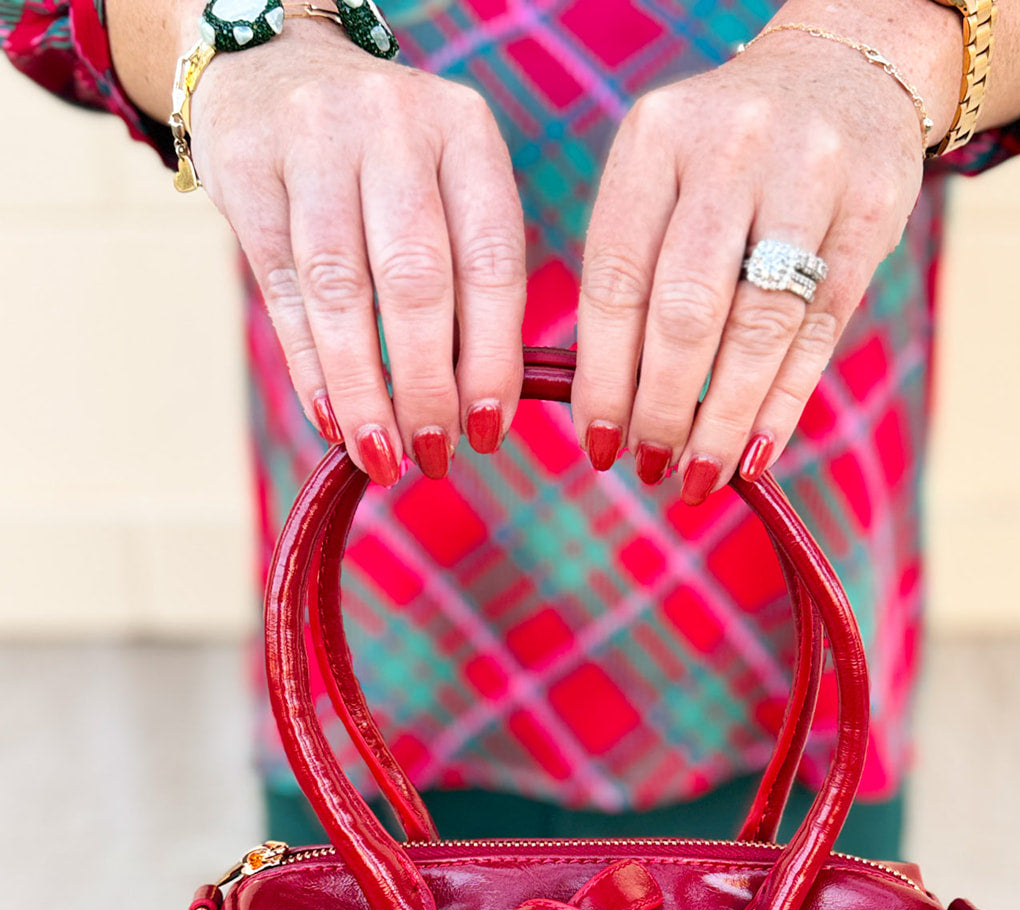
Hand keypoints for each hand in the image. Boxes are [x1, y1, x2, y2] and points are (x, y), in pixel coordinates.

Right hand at [189, 23, 525, 480]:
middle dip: (427, 384)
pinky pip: (283, 289)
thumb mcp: (443, 185)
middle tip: (434, 457)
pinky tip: (331, 417)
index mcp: (465, 132)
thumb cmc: (382, 160)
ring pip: (342, 291)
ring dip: (364, 390)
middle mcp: (392, 126)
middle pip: (415, 279)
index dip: (492, 358)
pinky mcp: (247, 170)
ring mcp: (313, 141)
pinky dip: (309, 364)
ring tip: (380, 455)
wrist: (269, 62)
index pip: (491, 261)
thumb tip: (479, 411)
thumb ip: (466, 277)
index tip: (491, 431)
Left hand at [572, 7, 959, 502]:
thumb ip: (635, 271)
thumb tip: (607, 408)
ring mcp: (808, 176)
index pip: (616, 278)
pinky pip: (819, 332)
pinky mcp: (869, 214)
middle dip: (663, 406)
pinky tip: (756, 453)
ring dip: (724, 420)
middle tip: (650, 467)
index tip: (598, 442)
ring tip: (700, 475)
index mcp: (655, 138)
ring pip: (758, 328)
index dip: (603, 374)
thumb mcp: (665, 176)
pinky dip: (782, 404)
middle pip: (686, 309)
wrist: (846, 70)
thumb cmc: (728, 156)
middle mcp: (730, 149)